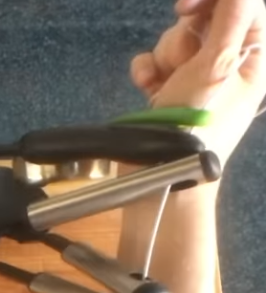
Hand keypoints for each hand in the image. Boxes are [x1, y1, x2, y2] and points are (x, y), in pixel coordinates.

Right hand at [131, 0, 265, 162]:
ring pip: (176, 41)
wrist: (159, 173)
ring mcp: (193, 80)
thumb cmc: (195, 124)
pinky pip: (153, 63)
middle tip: (183, 46)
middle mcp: (224, 66)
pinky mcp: (165, 91)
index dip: (217, 1)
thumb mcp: (215, 69)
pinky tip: (147, 88)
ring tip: (166, 84)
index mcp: (250, 60)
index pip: (244, 8)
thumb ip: (228, 22)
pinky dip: (146, 72)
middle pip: (206, 21)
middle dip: (186, 35)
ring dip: (165, 57)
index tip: (187, 7)